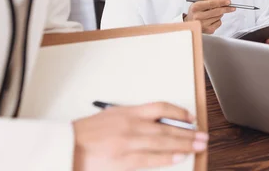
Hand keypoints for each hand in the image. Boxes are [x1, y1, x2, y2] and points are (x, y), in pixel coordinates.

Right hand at [73, 102, 207, 170]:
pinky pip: (152, 159)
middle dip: (188, 132)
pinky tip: (180, 156)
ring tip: (198, 145)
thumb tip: (160, 125)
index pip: (161, 108)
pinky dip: (167, 157)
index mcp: (128, 112)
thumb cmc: (87, 133)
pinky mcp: (124, 161)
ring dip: (184, 144)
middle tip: (203, 135)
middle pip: (167, 128)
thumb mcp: (112, 116)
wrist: (65, 147)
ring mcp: (129, 144)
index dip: (179, 112)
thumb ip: (134, 118)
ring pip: (163, 142)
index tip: (190, 118)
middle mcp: (131, 126)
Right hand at [184, 0, 234, 33]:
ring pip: (219, 17)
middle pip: (216, 11)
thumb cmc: (195, 12)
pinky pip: (219, 23)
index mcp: (196, 7)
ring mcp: (203, 24)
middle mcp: (198, 16)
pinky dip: (218, 20)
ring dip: (220, 13)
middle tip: (232, 7)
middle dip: (226, 8)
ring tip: (213, 13)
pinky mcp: (208, 30)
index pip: (211, 4)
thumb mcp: (198, 2)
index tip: (228, 1)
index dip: (221, 2)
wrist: (189, 23)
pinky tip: (212, 19)